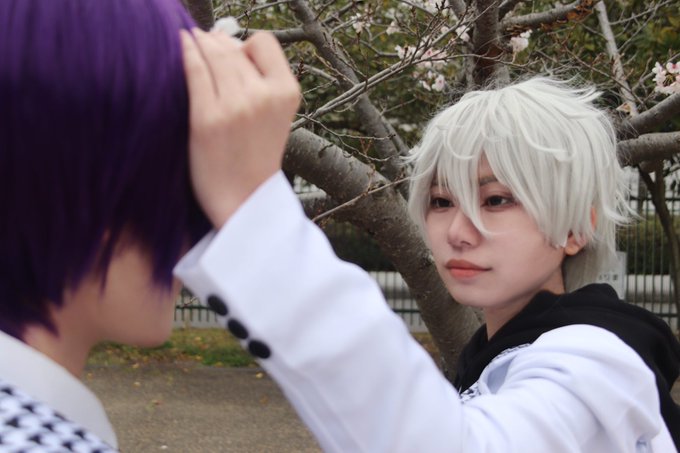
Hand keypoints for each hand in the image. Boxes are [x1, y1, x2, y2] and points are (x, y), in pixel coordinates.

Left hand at [181, 28, 299, 227]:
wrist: (244, 201)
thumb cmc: (254, 157)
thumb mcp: (274, 115)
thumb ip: (259, 80)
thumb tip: (223, 38)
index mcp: (286, 93)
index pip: (264, 42)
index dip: (247, 47)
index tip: (236, 59)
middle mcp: (263, 96)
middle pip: (233, 47)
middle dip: (217, 44)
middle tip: (206, 48)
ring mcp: (235, 106)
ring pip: (213, 54)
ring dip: (199, 44)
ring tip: (191, 44)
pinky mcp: (207, 118)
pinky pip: (193, 70)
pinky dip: (185, 52)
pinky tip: (180, 46)